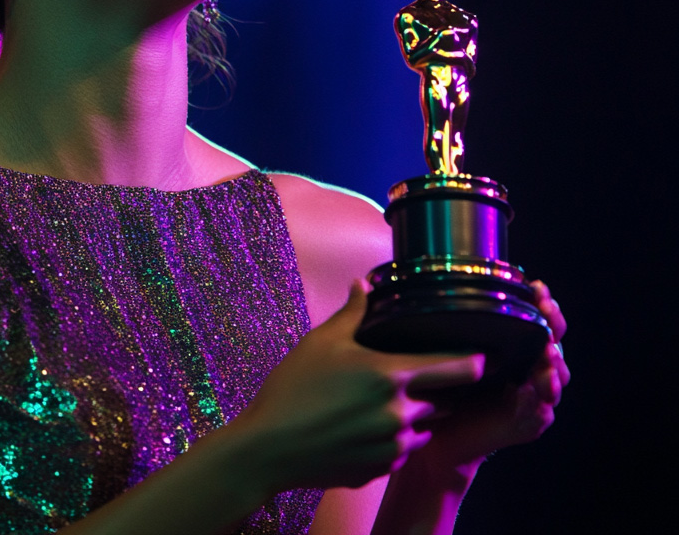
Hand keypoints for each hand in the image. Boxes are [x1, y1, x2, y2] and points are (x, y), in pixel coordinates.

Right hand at [231, 280, 484, 493]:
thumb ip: (352, 313)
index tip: (485, 355)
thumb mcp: (321, 342)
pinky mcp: (381, 471)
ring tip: (377, 403)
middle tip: (411, 378)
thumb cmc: (293, 389)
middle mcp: (400, 413)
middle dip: (434, 390)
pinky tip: (362, 427)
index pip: (456, 368)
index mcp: (390, 375)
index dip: (475, 360)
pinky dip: (393, 439)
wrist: (269, 447)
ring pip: (423, 427)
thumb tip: (364, 284)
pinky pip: (402, 452)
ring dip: (413, 415)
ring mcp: (393, 446)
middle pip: (442, 400)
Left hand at [410, 280, 569, 470]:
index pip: (536, 318)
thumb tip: (424, 281)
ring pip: (556, 375)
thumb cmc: (440, 383)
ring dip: (554, 362)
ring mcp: (531, 395)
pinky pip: (542, 411)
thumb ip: (445, 320)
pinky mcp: (528, 422)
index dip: (542, 303)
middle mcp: (527, 366)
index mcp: (512, 344)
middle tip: (547, 312)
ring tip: (547, 351)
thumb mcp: (442, 345)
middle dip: (554, 325)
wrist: (434, 433)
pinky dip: (542, 399)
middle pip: (554, 341)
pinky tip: (539, 388)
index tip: (537, 287)